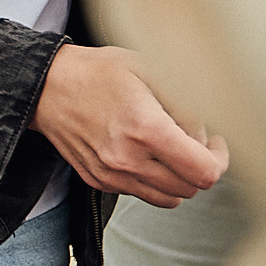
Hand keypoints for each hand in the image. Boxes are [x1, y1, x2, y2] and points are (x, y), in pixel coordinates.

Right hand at [30, 45, 228, 207]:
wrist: (45, 87)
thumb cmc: (96, 72)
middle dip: (200, 166)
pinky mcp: (99, 181)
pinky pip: (142, 194)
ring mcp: (112, 175)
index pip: (204, 172)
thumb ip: (187, 101)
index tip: (214, 142)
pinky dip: (152, 179)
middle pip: (191, 189)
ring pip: (170, 198)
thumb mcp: (149, 67)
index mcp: (145, 128)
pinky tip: (143, 151)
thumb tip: (205, 134)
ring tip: (169, 149)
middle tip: (193, 141)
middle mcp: (128, 159)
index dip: (219, 159)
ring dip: (178, 178)